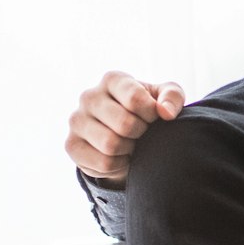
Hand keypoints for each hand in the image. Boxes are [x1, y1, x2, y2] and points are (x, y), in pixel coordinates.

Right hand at [64, 71, 186, 183]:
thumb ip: (172, 96)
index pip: (135, 98)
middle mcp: (89, 96)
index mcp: (112, 79)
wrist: (126, 135)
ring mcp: (76, 120)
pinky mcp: (71, 145)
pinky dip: (118, 164)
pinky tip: (120, 155)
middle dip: (141, 133)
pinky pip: (103, 163)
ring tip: (131, 143)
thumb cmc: (148, 110)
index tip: (153, 116)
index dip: (151, 113)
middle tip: (142, 133)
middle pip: (124, 124)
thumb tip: (166, 113)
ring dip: (129, 149)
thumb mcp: (165, 98)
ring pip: (111, 145)